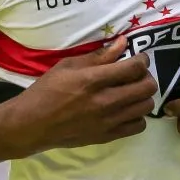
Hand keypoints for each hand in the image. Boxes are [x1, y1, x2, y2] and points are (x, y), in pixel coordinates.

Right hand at [7, 36, 157, 154]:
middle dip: (146, 76)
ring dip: (143, 95)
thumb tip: (122, 42)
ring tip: (131, 91)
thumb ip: (99, 56)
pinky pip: (138, 126)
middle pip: (147, 87)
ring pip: (146, 107)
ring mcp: (108, 122)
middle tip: (136, 74)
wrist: (33, 124)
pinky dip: (137, 116)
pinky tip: (125, 109)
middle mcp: (105, 102)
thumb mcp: (68, 66)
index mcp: (93, 80)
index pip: (134, 68)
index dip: (142, 60)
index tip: (139, 58)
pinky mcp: (108, 136)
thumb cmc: (47, 90)